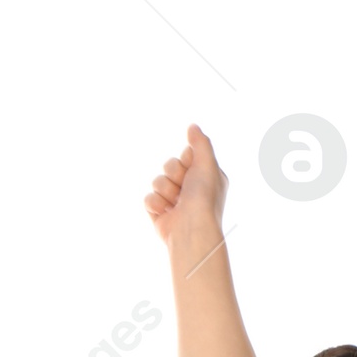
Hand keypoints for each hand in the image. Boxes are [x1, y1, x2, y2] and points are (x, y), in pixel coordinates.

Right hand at [143, 122, 227, 245]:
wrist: (191, 230)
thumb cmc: (203, 199)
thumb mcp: (207, 164)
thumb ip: (200, 143)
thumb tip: (193, 127)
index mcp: (206, 179)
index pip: (187, 155)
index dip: (187, 160)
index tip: (195, 171)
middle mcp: (191, 190)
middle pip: (170, 165)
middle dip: (174, 174)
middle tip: (185, 189)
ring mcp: (174, 202)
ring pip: (158, 181)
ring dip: (165, 189)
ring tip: (177, 203)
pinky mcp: (160, 214)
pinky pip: (148, 198)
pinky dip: (156, 204)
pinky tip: (166, 213)